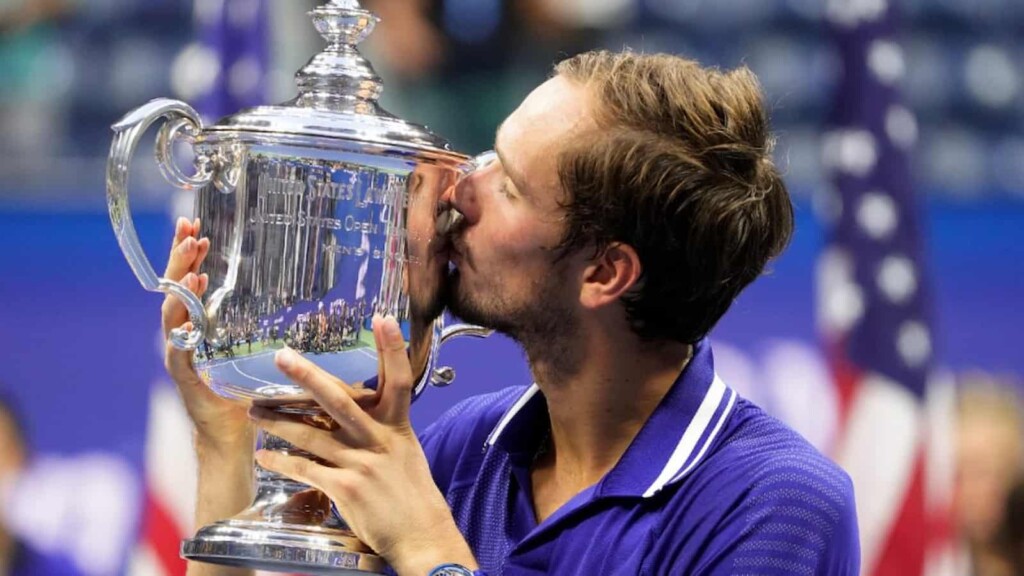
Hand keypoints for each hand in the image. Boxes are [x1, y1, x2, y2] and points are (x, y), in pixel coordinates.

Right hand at [161, 217, 250, 445]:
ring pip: (172, 315)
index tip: (194, 226)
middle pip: (175, 289)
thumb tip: (304, 287)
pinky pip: (178, 352)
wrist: (232, 433)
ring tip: (193, 268)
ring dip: (181, 290)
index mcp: (199, 323)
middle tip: (188, 232)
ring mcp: (180, 355)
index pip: (189, 279)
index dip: (188, 253)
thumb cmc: (248, 388)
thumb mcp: (256, 346)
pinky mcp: (185, 378)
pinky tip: (188, 316)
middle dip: (180, 259)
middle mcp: (183, 334)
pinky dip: (181, 333)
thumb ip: (264, 320)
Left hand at [251, 315, 476, 575]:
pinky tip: (265, 456)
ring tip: (254, 411)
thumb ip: (380, 430)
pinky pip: (305, 469)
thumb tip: (351, 413)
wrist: (421, 534)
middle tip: (282, 357)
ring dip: (278, 422)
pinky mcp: (345, 488)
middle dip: (308, 377)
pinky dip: (282, 462)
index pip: (399, 380)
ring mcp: (361, 463)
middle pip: (339, 400)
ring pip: (311, 435)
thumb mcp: (404, 452)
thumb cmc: (412, 494)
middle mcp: (379, 440)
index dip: (392, 348)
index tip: (383, 318)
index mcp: (397, 426)